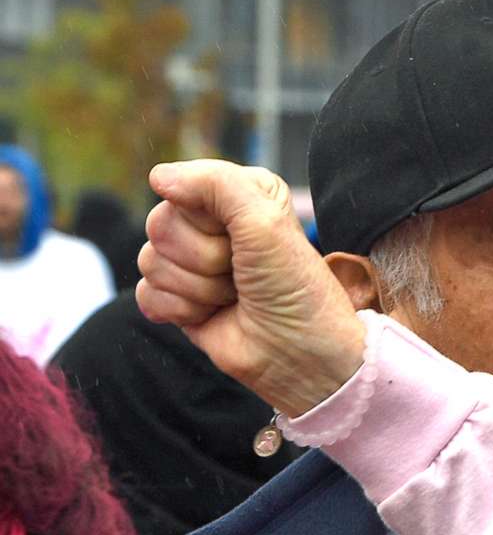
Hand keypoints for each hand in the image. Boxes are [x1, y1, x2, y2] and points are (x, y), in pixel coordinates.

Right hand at [138, 160, 368, 417]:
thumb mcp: (266, 221)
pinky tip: (213, 315)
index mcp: (238, 193)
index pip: (181, 187)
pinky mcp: (179, 298)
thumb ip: (216, 183)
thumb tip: (158, 178)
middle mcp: (212, 222)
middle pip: (159, 225)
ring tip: (234, 297)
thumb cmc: (294, 289)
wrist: (302, 356)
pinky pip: (146, 293)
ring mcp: (192, 262)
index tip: (248, 242)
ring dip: (198, 288)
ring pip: (150, 260)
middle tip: (241, 276)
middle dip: (203, 259)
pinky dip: (181, 310)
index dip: (210, 222)